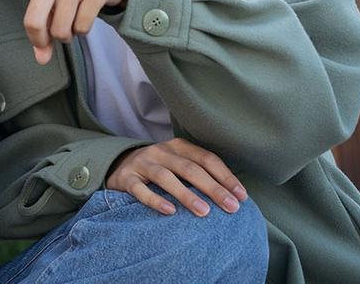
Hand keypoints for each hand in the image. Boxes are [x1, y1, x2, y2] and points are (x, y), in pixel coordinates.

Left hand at [0, 0, 130, 64]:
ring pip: (61, 30)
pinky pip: (82, 27)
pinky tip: (86, 15)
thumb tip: (41, 59)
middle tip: (47, 40)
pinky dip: (83, 31)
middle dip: (41, 39)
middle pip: (33, 22)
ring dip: (66, 36)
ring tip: (71, 21)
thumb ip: (41, 26)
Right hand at [106, 138, 248, 216]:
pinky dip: (155, 200)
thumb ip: (199, 173)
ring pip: (166, 177)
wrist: (118, 166)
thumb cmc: (159, 170)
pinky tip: (170, 211)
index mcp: (178, 147)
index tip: (241, 196)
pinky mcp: (126, 178)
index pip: (206, 159)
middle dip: (213, 188)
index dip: (225, 177)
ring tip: (204, 212)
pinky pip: (140, 189)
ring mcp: (142, 163)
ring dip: (187, 194)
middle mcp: (160, 151)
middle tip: (231, 207)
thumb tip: (233, 196)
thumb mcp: (178, 164)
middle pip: (190, 169)